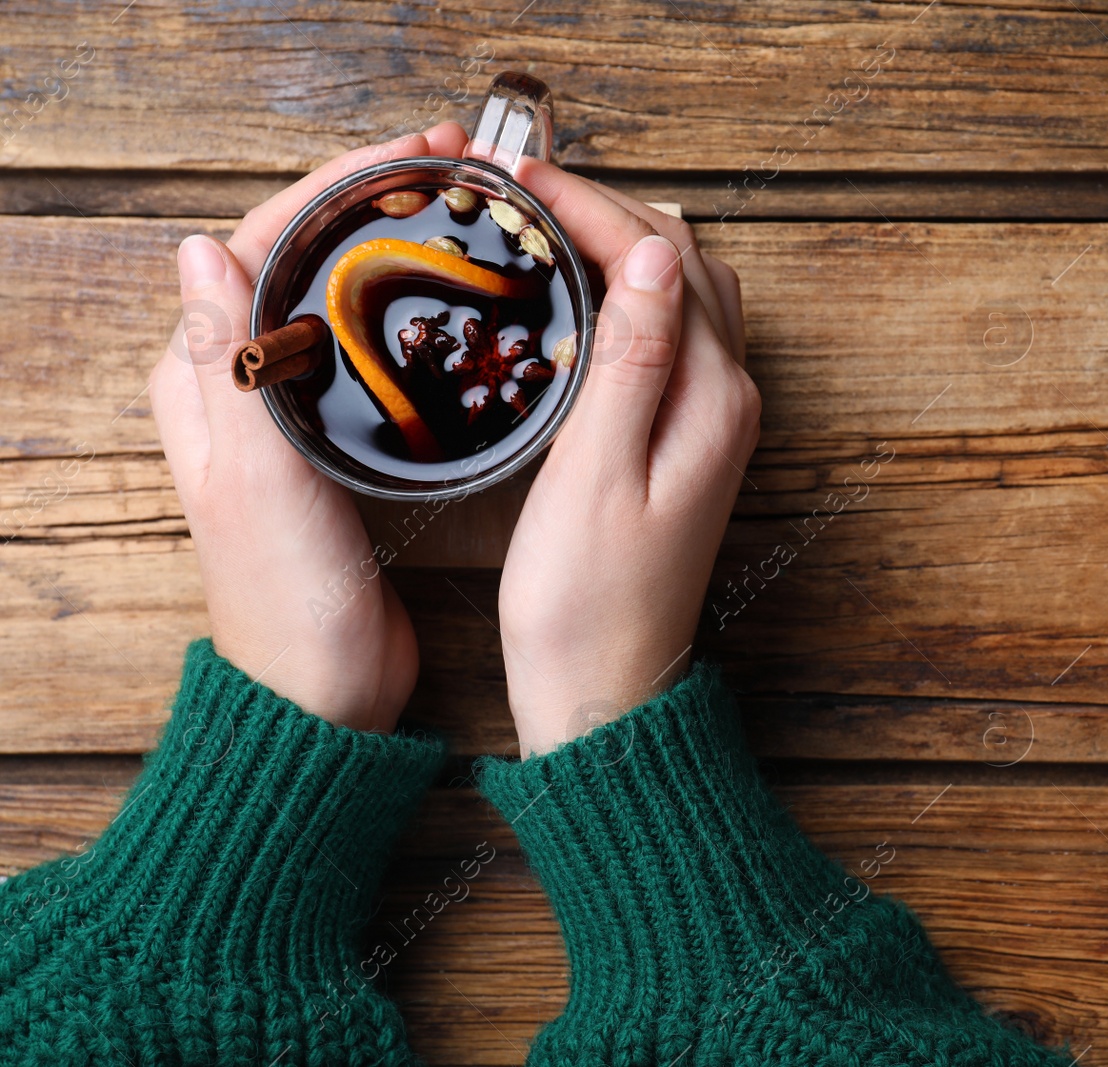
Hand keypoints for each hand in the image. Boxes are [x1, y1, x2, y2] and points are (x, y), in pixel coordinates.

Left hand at [149, 123, 470, 731]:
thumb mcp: (255, 478)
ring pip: (343, 297)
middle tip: (455, 170)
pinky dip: (413, 307)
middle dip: (372, 200)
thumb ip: (227, 367)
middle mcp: (239, 384)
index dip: (333, 188)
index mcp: (202, 381)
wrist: (324, 690)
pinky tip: (461, 299)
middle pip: (303, 257)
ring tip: (466, 212)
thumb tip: (197, 247)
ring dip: (397, 246)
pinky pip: (372, 348)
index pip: (258, 243)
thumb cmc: (287, 599)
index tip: (411, 158)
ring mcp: (292, 412)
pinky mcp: (340, 442)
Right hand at [497, 163, 757, 754]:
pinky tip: (578, 296)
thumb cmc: (587, 601)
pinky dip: (628, 295)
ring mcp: (712, 421)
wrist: (607, 689)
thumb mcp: (595, 474)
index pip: (660, 259)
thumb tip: (651, 254)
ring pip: (681, 294)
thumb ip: (631, 360)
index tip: (516, 177)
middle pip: (682, 263)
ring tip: (544, 224)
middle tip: (522, 188)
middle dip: (607, 211)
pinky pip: (670, 336)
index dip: (589, 205)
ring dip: (621, 246)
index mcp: (710, 399)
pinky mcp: (686, 443)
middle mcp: (726, 400)